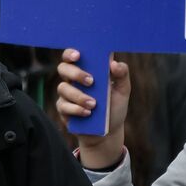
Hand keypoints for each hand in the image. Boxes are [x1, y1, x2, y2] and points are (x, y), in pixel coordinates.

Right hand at [56, 49, 127, 166]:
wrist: (108, 132)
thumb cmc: (114, 107)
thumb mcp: (122, 91)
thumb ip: (122, 75)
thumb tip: (113, 63)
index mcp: (86, 70)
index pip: (72, 56)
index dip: (71, 53)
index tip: (79, 55)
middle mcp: (72, 80)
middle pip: (63, 68)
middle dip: (76, 73)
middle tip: (91, 82)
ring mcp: (66, 95)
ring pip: (63, 88)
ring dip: (79, 95)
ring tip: (94, 104)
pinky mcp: (63, 109)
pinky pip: (63, 106)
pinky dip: (76, 109)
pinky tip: (87, 113)